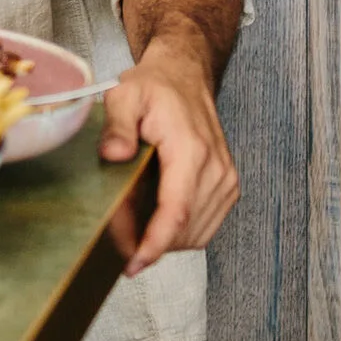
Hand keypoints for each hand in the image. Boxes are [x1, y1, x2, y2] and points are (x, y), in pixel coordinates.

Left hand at [99, 35, 239, 275]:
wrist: (185, 77)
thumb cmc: (154, 87)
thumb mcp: (124, 96)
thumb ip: (117, 126)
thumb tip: (113, 155)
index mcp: (191, 151)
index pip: (176, 212)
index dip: (154, 244)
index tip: (133, 264)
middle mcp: (216, 169)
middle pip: (185, 229)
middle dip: (151, 244)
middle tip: (116, 245)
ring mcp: (226, 180)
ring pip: (198, 233)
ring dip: (166, 241)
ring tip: (132, 234)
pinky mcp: (227, 186)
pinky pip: (206, 225)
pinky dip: (180, 232)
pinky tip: (154, 223)